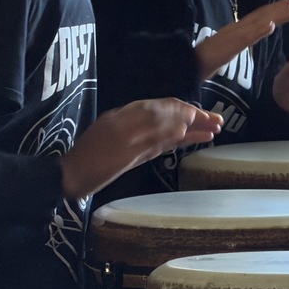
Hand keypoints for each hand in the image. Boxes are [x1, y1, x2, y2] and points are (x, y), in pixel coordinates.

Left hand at [60, 98, 222, 198]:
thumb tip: (182, 125)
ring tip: (211, 131)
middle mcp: (135, 122)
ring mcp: (134, 136)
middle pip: (170, 116)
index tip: (213, 120)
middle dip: (196, 118)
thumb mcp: (124, 151)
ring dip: (189, 128)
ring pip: (167, 128)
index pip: (168, 109)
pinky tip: (188, 139)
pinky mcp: (132, 150)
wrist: (69, 179)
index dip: (192, 114)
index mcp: (132, 118)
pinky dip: (175, 138)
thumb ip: (153, 137)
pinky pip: (158, 140)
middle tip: (219, 124)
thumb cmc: (94, 167)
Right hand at [195, 0, 288, 78]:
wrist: (185, 66)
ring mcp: (233, 36)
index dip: (278, 10)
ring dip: (277, 15)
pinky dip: (260, 31)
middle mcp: (237, 29)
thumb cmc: (204, 62)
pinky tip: (272, 26)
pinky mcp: (228, 46)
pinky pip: (246, 38)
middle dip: (284, 10)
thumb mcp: (228, 51)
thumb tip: (248, 39)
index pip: (261, 17)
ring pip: (259, 23)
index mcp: (238, 30)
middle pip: (263, 16)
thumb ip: (239, 43)